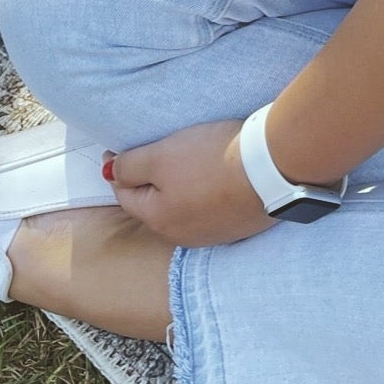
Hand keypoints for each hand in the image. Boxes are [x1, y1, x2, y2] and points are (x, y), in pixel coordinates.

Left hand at [104, 117, 277, 247]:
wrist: (274, 168)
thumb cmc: (214, 160)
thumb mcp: (162, 155)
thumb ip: (130, 165)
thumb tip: (109, 172)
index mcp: (159, 220)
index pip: (125, 195)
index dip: (118, 169)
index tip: (117, 148)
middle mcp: (184, 235)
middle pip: (156, 204)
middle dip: (150, 181)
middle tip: (154, 152)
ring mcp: (215, 232)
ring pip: (185, 207)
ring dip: (180, 188)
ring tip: (188, 160)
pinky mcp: (240, 224)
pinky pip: (213, 207)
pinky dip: (207, 192)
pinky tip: (217, 174)